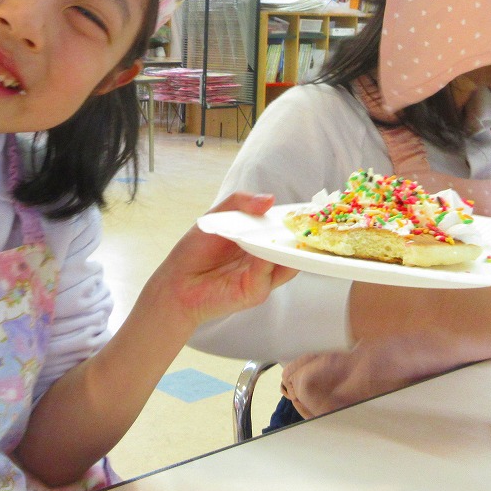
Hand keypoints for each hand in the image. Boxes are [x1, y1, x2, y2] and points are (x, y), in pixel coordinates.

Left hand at [144, 192, 295, 329]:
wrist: (177, 282)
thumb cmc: (195, 250)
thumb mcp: (217, 216)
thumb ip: (240, 203)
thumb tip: (270, 199)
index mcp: (258, 238)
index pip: (283, 228)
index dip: (296, 219)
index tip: (309, 209)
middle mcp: (265, 258)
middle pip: (292, 246)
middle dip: (302, 234)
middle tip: (313, 221)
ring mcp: (263, 276)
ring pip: (287, 262)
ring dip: (291, 248)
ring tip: (297, 233)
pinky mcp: (255, 291)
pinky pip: (268, 274)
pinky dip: (270, 261)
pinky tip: (267, 250)